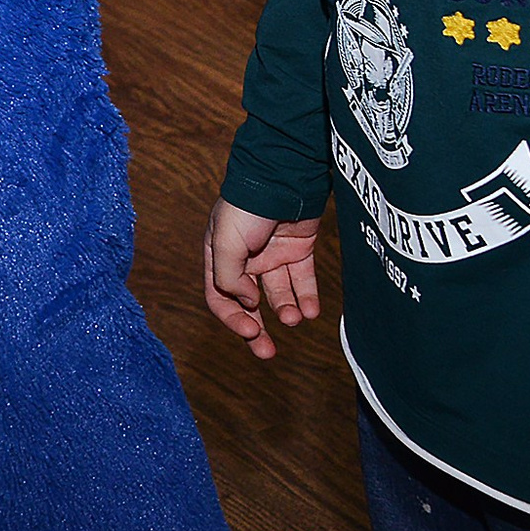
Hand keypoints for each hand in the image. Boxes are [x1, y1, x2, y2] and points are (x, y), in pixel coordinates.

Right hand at [204, 199, 320, 358]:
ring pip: (278, 295)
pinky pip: (302, 281)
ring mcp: (272, 255)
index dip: (232, 317)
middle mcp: (244, 259)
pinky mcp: (298, 250)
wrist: (283, 178)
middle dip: (256, 329)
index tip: (250, 330)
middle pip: (248, 303)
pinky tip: (311, 312)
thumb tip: (246, 302)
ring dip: (285, 311)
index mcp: (219, 255)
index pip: (219, 296)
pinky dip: (307, 298)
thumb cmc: (246, 207)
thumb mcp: (225, 242)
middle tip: (267, 352)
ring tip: (295, 318)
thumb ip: (228, 276)